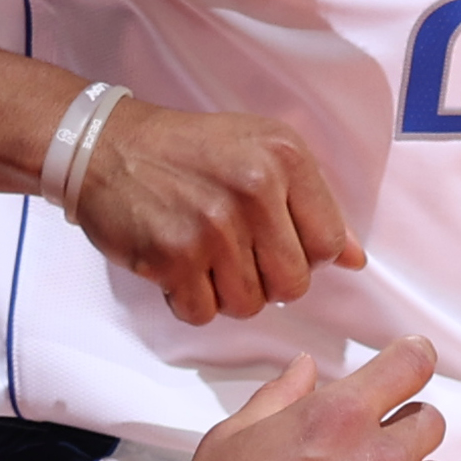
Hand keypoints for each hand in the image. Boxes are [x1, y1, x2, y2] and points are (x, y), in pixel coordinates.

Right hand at [73, 99, 359, 324]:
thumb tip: (354, 260)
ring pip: (249, 305)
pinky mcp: (172, 257)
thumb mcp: (260, 150)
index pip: (328, 243)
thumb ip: (312, 202)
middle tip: (237, 256)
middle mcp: (254, 189)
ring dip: (226, 294)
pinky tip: (176, 268)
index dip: (303, 254)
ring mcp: (212, 227)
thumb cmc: (188, 151)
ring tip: (203, 258)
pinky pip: (202, 313)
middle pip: (293, 284)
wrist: (105, 147)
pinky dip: (188, 301)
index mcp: (284, 158)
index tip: (274, 242)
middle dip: (267, 281)